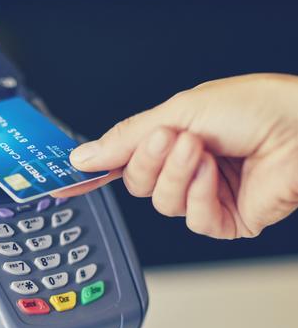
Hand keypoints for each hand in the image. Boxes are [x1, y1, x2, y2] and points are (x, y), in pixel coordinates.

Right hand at [56, 74, 297, 238]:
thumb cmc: (254, 107)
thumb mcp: (177, 112)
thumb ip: (125, 139)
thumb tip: (82, 157)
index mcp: (171, 141)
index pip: (124, 160)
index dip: (98, 169)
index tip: (72, 174)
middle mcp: (185, 169)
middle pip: (138, 185)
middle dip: (150, 162)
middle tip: (169, 139)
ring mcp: (205, 196)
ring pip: (162, 204)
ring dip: (179, 175)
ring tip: (201, 149)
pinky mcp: (226, 220)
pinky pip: (193, 220)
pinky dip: (201, 195)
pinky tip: (216, 174)